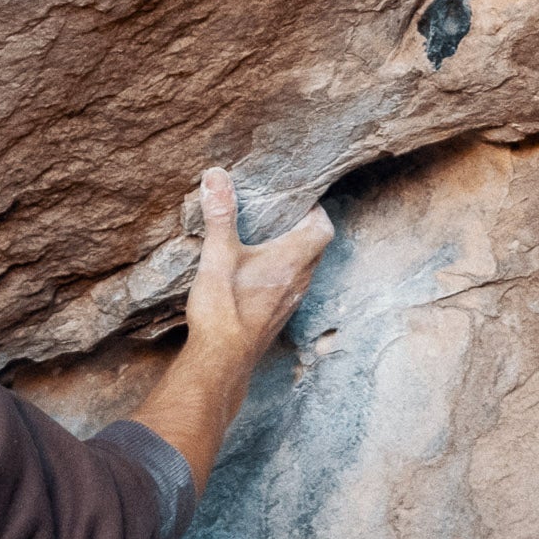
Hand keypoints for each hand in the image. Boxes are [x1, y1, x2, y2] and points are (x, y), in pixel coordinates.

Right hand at [121, 169, 335, 494]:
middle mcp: (298, 282)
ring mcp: (288, 304)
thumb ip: (221, 214)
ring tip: (268, 242)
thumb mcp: (218, 255)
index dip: (316, 211)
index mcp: (292, 260)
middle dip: (302, 229)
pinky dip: (279, 277)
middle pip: (314, 248)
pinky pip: (287, 291)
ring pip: (302, 272)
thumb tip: (216, 175)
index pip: (323, 227)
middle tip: (281, 215)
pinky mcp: (274, 320)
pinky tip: (255, 277)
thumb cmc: (224, 309)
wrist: (220, 362)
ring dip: (291, 256)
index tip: (300, 200)